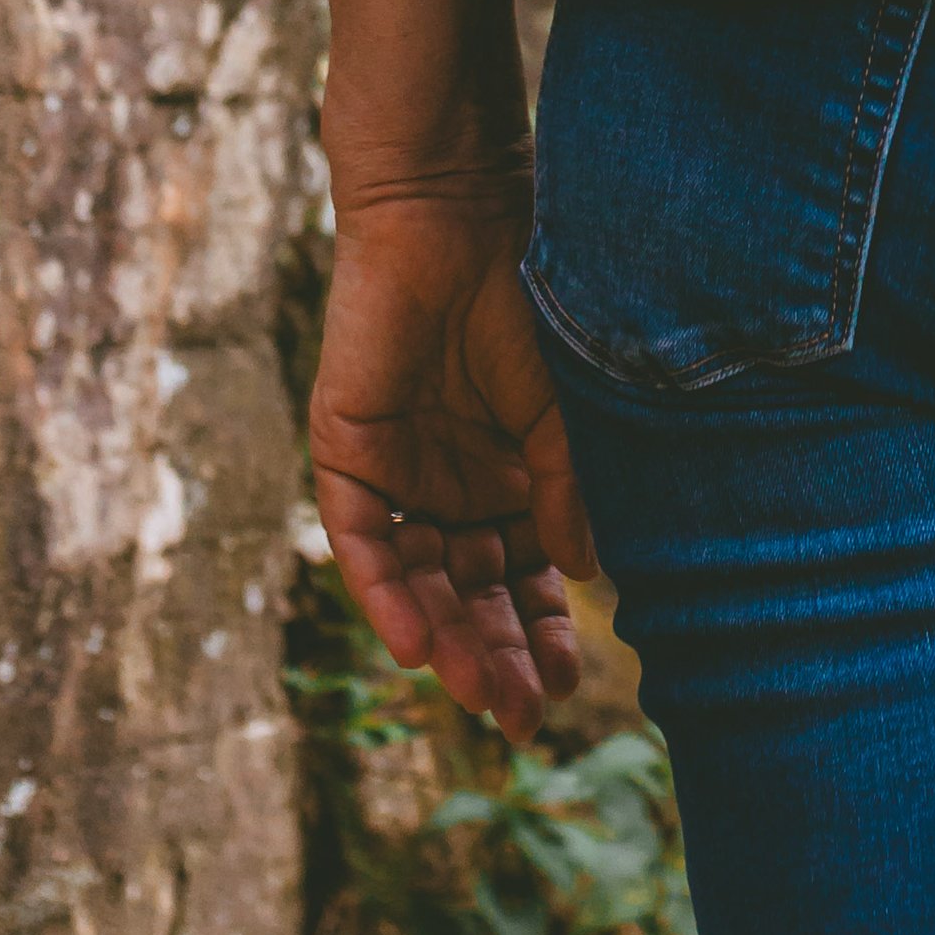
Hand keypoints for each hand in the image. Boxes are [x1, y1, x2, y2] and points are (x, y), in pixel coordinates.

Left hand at [310, 181, 594, 741]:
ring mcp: (396, 475)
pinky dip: (387, 595)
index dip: (542, 632)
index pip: (520, 577)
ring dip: (449, 641)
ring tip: (483, 694)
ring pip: (419, 582)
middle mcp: (447, 487)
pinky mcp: (348, 455)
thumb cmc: (519, 297)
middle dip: (498, 655)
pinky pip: (362, 544)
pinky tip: (417, 644)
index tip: (572, 685)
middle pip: (470, 594)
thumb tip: (586, 577)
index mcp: (504, 477)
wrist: (454, 216)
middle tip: (528, 718)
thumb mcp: (556, 407)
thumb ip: (564, 488)